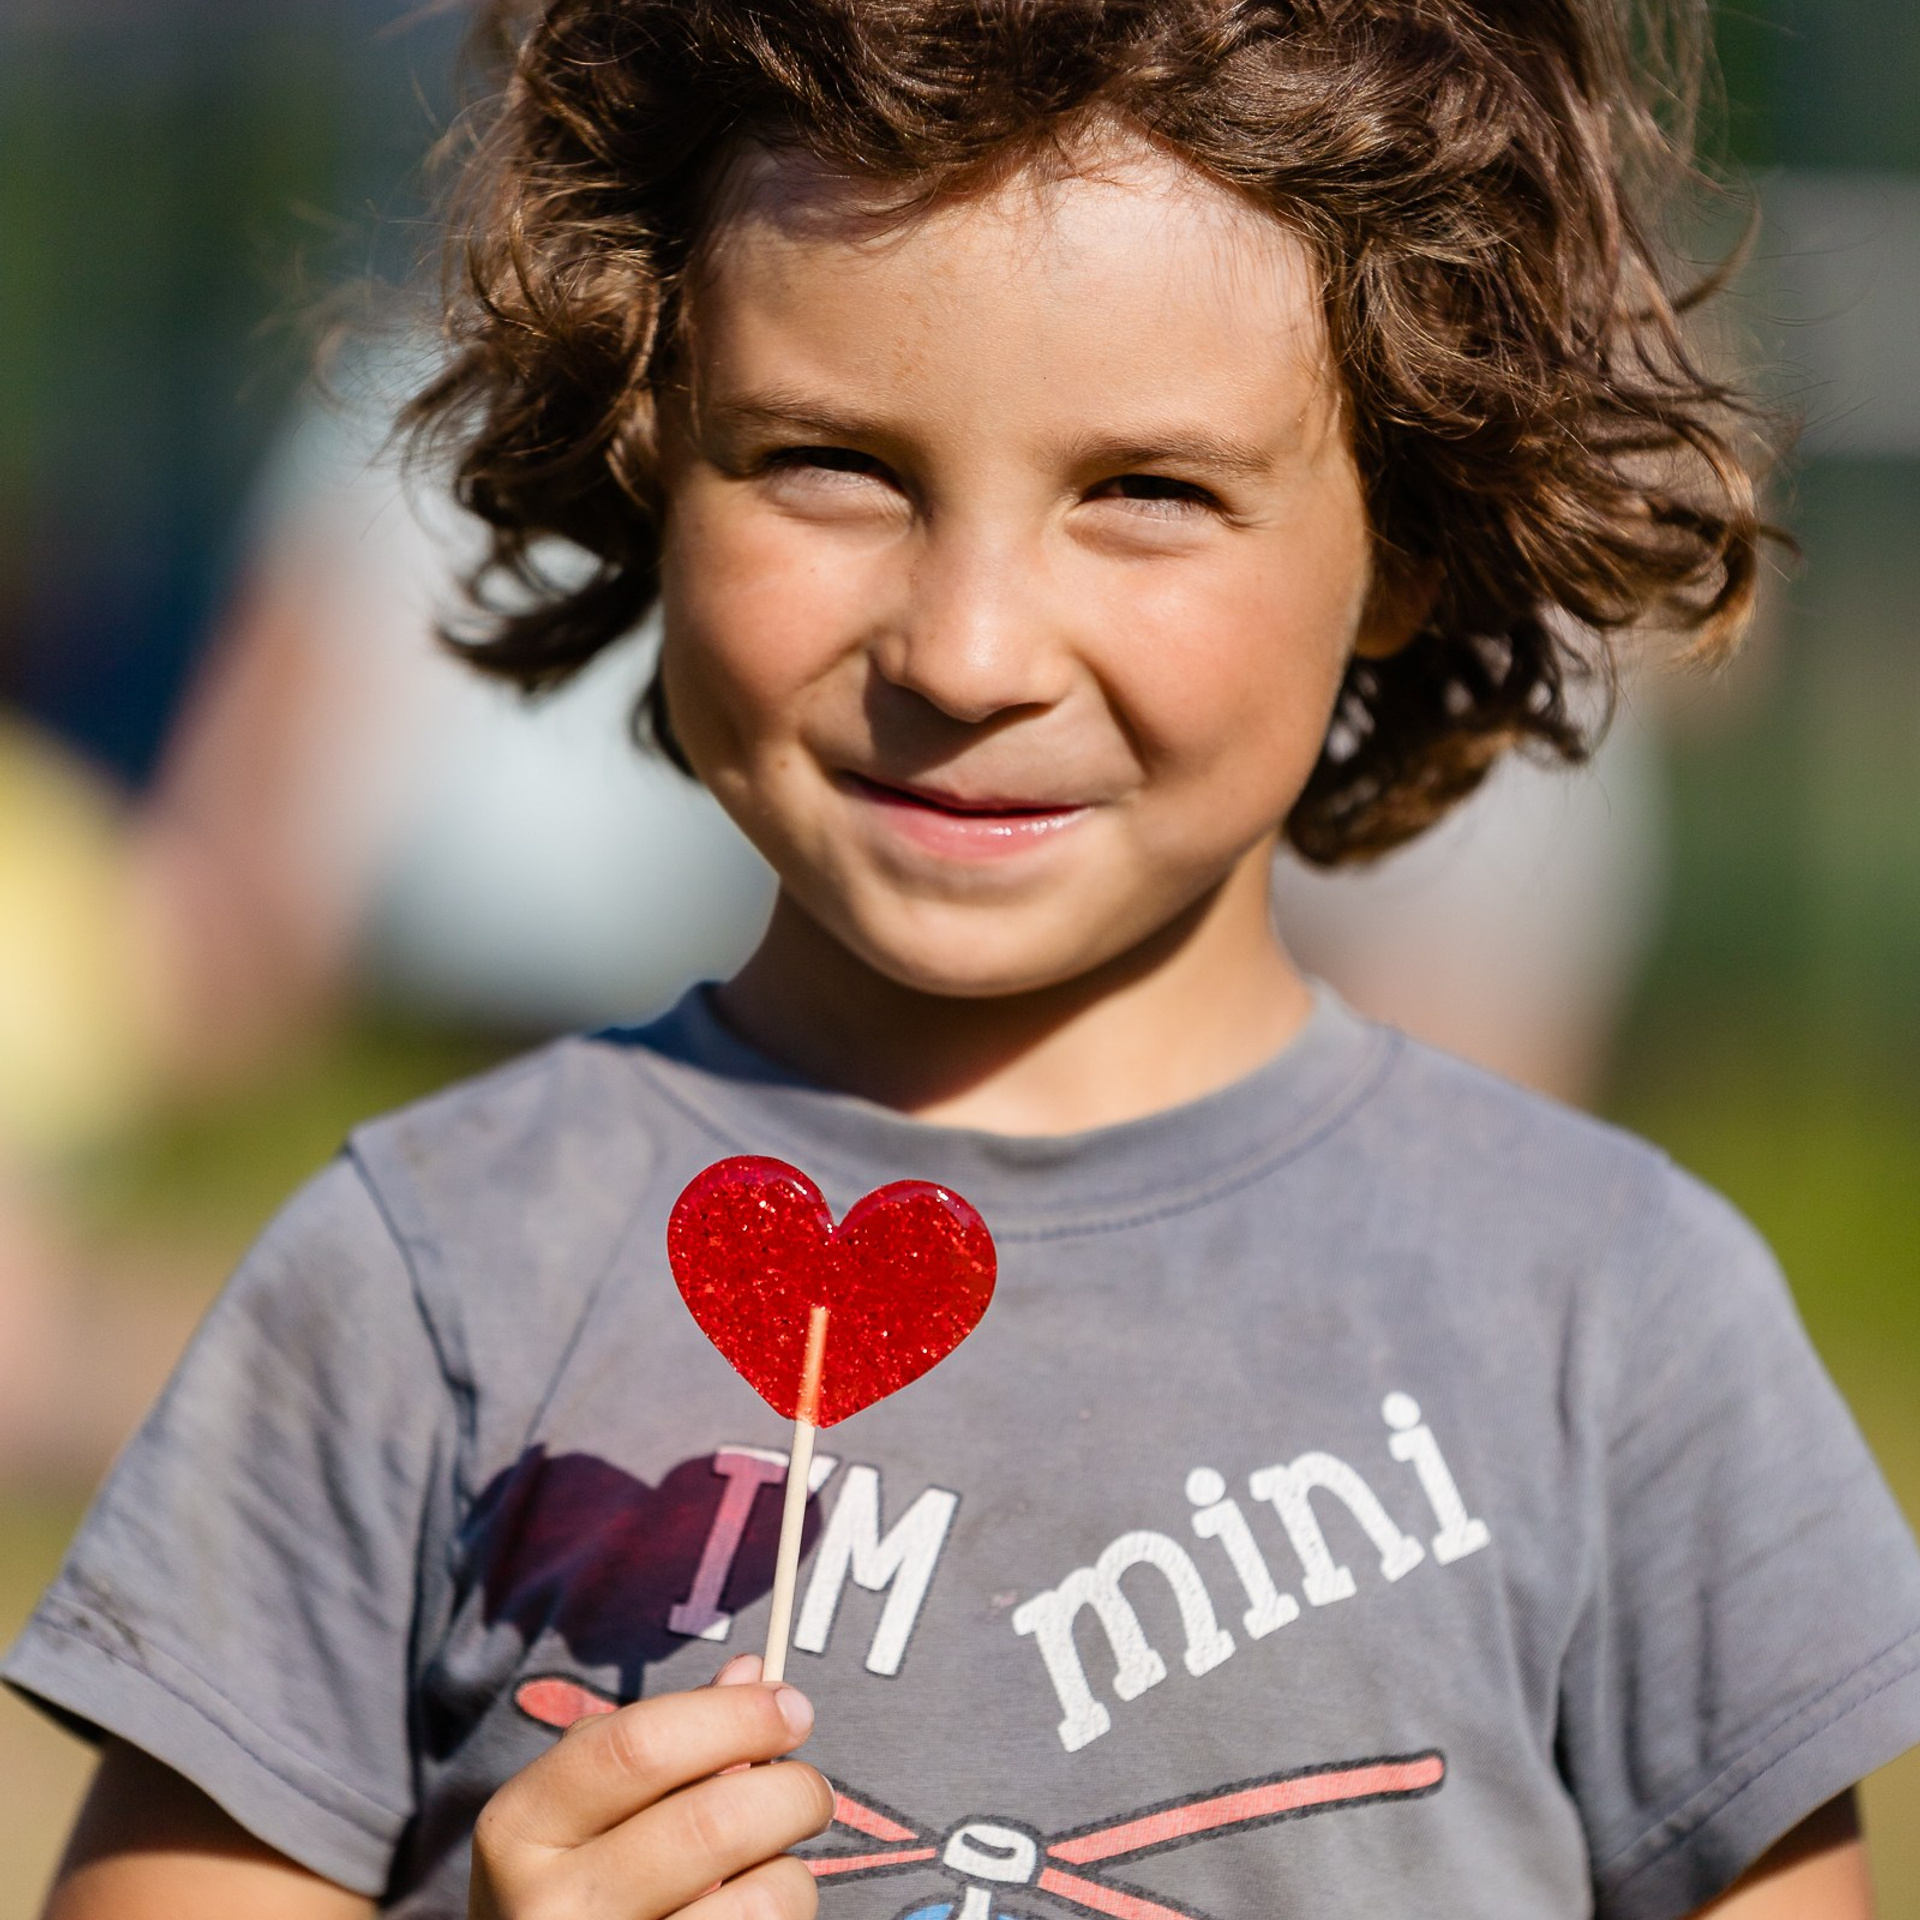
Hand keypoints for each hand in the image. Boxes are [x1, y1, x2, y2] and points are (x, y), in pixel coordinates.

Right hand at [469, 1656, 832, 1919]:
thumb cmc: (580, 1875)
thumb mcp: (592, 1803)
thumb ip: (666, 1739)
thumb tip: (751, 1674)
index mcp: (521, 1825)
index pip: (640, 1744)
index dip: (732, 1716)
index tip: (791, 1707)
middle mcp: (546, 1905)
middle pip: (711, 1823)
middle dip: (791, 1790)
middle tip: (812, 1788)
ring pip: (755, 1899)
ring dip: (791, 1868)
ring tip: (774, 1862)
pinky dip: (781, 1911)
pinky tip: (752, 1904)